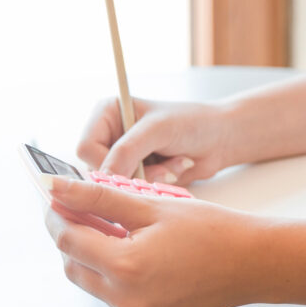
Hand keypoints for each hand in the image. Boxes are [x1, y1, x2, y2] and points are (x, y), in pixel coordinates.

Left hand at [46, 177, 266, 306]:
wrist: (251, 262)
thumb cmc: (210, 229)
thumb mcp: (154, 204)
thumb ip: (102, 198)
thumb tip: (60, 190)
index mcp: (125, 267)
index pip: (69, 241)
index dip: (58, 217)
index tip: (55, 198)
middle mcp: (125, 300)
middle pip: (75, 266)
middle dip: (72, 236)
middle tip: (80, 208)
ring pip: (93, 283)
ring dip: (93, 254)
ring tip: (113, 225)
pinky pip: (116, 297)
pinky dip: (116, 273)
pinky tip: (136, 250)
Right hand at [77, 97, 232, 185]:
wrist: (220, 138)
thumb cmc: (192, 122)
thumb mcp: (158, 129)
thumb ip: (127, 150)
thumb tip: (102, 179)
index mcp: (108, 113)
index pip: (85, 147)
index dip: (105, 162)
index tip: (132, 163)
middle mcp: (110, 135)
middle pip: (97, 172)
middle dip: (133, 172)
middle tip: (160, 162)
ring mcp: (122, 158)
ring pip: (116, 186)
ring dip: (148, 179)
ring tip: (172, 162)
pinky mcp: (135, 176)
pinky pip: (132, 193)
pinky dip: (155, 186)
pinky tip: (174, 169)